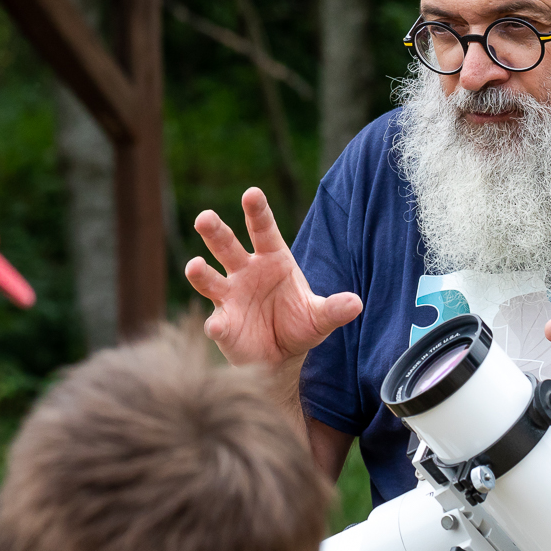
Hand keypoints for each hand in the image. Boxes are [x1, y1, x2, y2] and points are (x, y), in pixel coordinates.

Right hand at [185, 188, 361, 368]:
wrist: (281, 357)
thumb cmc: (299, 325)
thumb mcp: (320, 317)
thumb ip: (334, 309)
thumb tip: (356, 303)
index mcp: (272, 258)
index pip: (263, 230)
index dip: (257, 212)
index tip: (251, 194)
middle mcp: (245, 271)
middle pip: (226, 246)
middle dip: (215, 231)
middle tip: (204, 218)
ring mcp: (230, 296)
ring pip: (209, 279)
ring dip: (200, 272)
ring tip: (194, 266)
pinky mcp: (223, 324)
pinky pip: (217, 322)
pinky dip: (216, 324)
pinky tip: (217, 325)